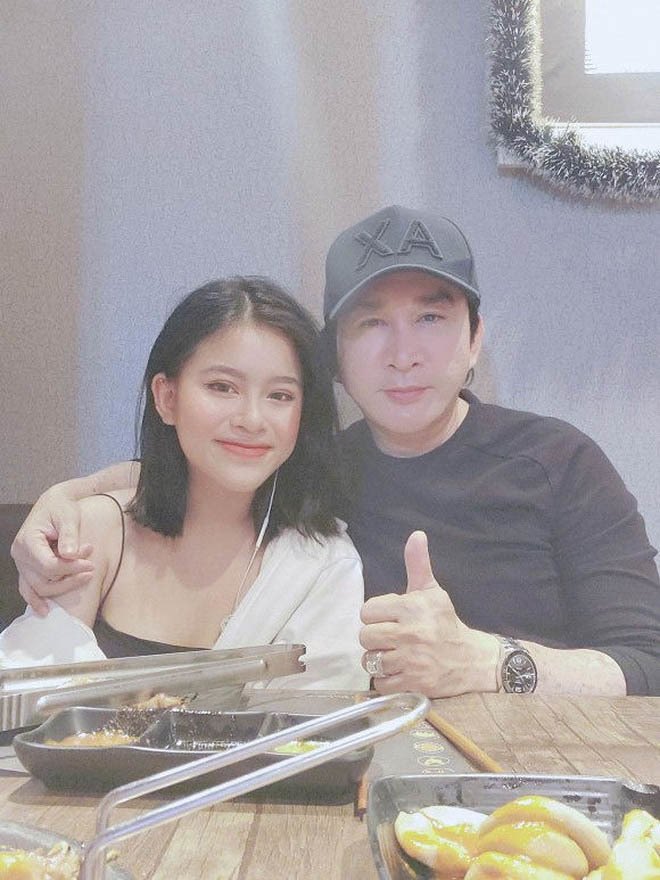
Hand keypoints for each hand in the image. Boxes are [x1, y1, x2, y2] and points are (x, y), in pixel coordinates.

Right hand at [10, 488, 94, 615]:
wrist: (54, 503)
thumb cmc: (61, 508)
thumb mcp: (68, 517)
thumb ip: (69, 535)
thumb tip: (70, 555)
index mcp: (28, 540)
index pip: (48, 565)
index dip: (70, 569)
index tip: (90, 564)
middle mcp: (20, 554)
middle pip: (44, 579)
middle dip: (70, 578)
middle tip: (91, 569)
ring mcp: (21, 563)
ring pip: (38, 587)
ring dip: (63, 586)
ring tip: (85, 576)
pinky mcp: (26, 568)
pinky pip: (28, 588)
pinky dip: (36, 599)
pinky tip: (45, 611)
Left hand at [359, 531, 498, 696]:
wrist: (471, 659)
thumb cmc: (445, 622)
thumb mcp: (432, 591)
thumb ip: (418, 564)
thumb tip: (416, 535)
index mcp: (412, 607)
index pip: (368, 611)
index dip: (375, 615)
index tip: (389, 618)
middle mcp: (410, 633)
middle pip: (365, 636)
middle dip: (375, 637)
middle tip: (390, 637)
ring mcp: (411, 661)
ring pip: (370, 660)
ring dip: (378, 659)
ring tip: (393, 654)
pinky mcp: (413, 683)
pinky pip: (380, 682)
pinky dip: (386, 679)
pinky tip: (398, 670)